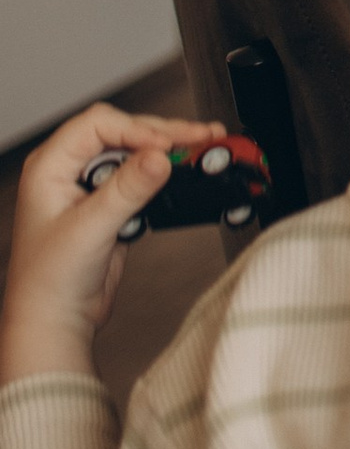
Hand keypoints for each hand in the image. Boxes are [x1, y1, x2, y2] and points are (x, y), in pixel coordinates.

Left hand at [0, 108, 238, 383]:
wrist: (55, 323)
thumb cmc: (48, 282)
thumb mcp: (89, 229)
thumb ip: (127, 189)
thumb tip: (160, 157)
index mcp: (51, 166)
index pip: (99, 126)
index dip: (136, 130)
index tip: (166, 146)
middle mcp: (70, 171)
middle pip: (123, 133)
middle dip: (162, 133)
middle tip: (200, 136)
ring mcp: (92, 187)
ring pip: (136, 152)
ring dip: (169, 149)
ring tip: (202, 145)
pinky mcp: (111, 205)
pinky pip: (142, 177)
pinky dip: (166, 172)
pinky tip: (185, 170)